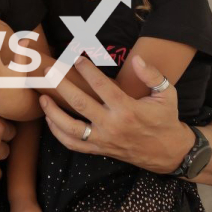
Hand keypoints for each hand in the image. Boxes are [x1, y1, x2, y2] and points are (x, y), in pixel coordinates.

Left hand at [40, 56, 194, 173]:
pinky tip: (50, 120)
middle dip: (62, 86)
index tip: (77, 59)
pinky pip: (73, 144)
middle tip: (50, 73)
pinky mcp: (99, 149)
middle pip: (80, 104)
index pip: (101, 86)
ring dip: (53, 112)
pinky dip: (58, 133)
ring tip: (42, 98)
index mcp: (128, 110)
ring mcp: (103, 139)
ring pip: (71, 128)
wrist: (169, 152)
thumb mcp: (167, 94)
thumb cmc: (165, 119)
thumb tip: (137, 59)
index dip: (87, 71)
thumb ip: (152, 75)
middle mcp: (112, 125)